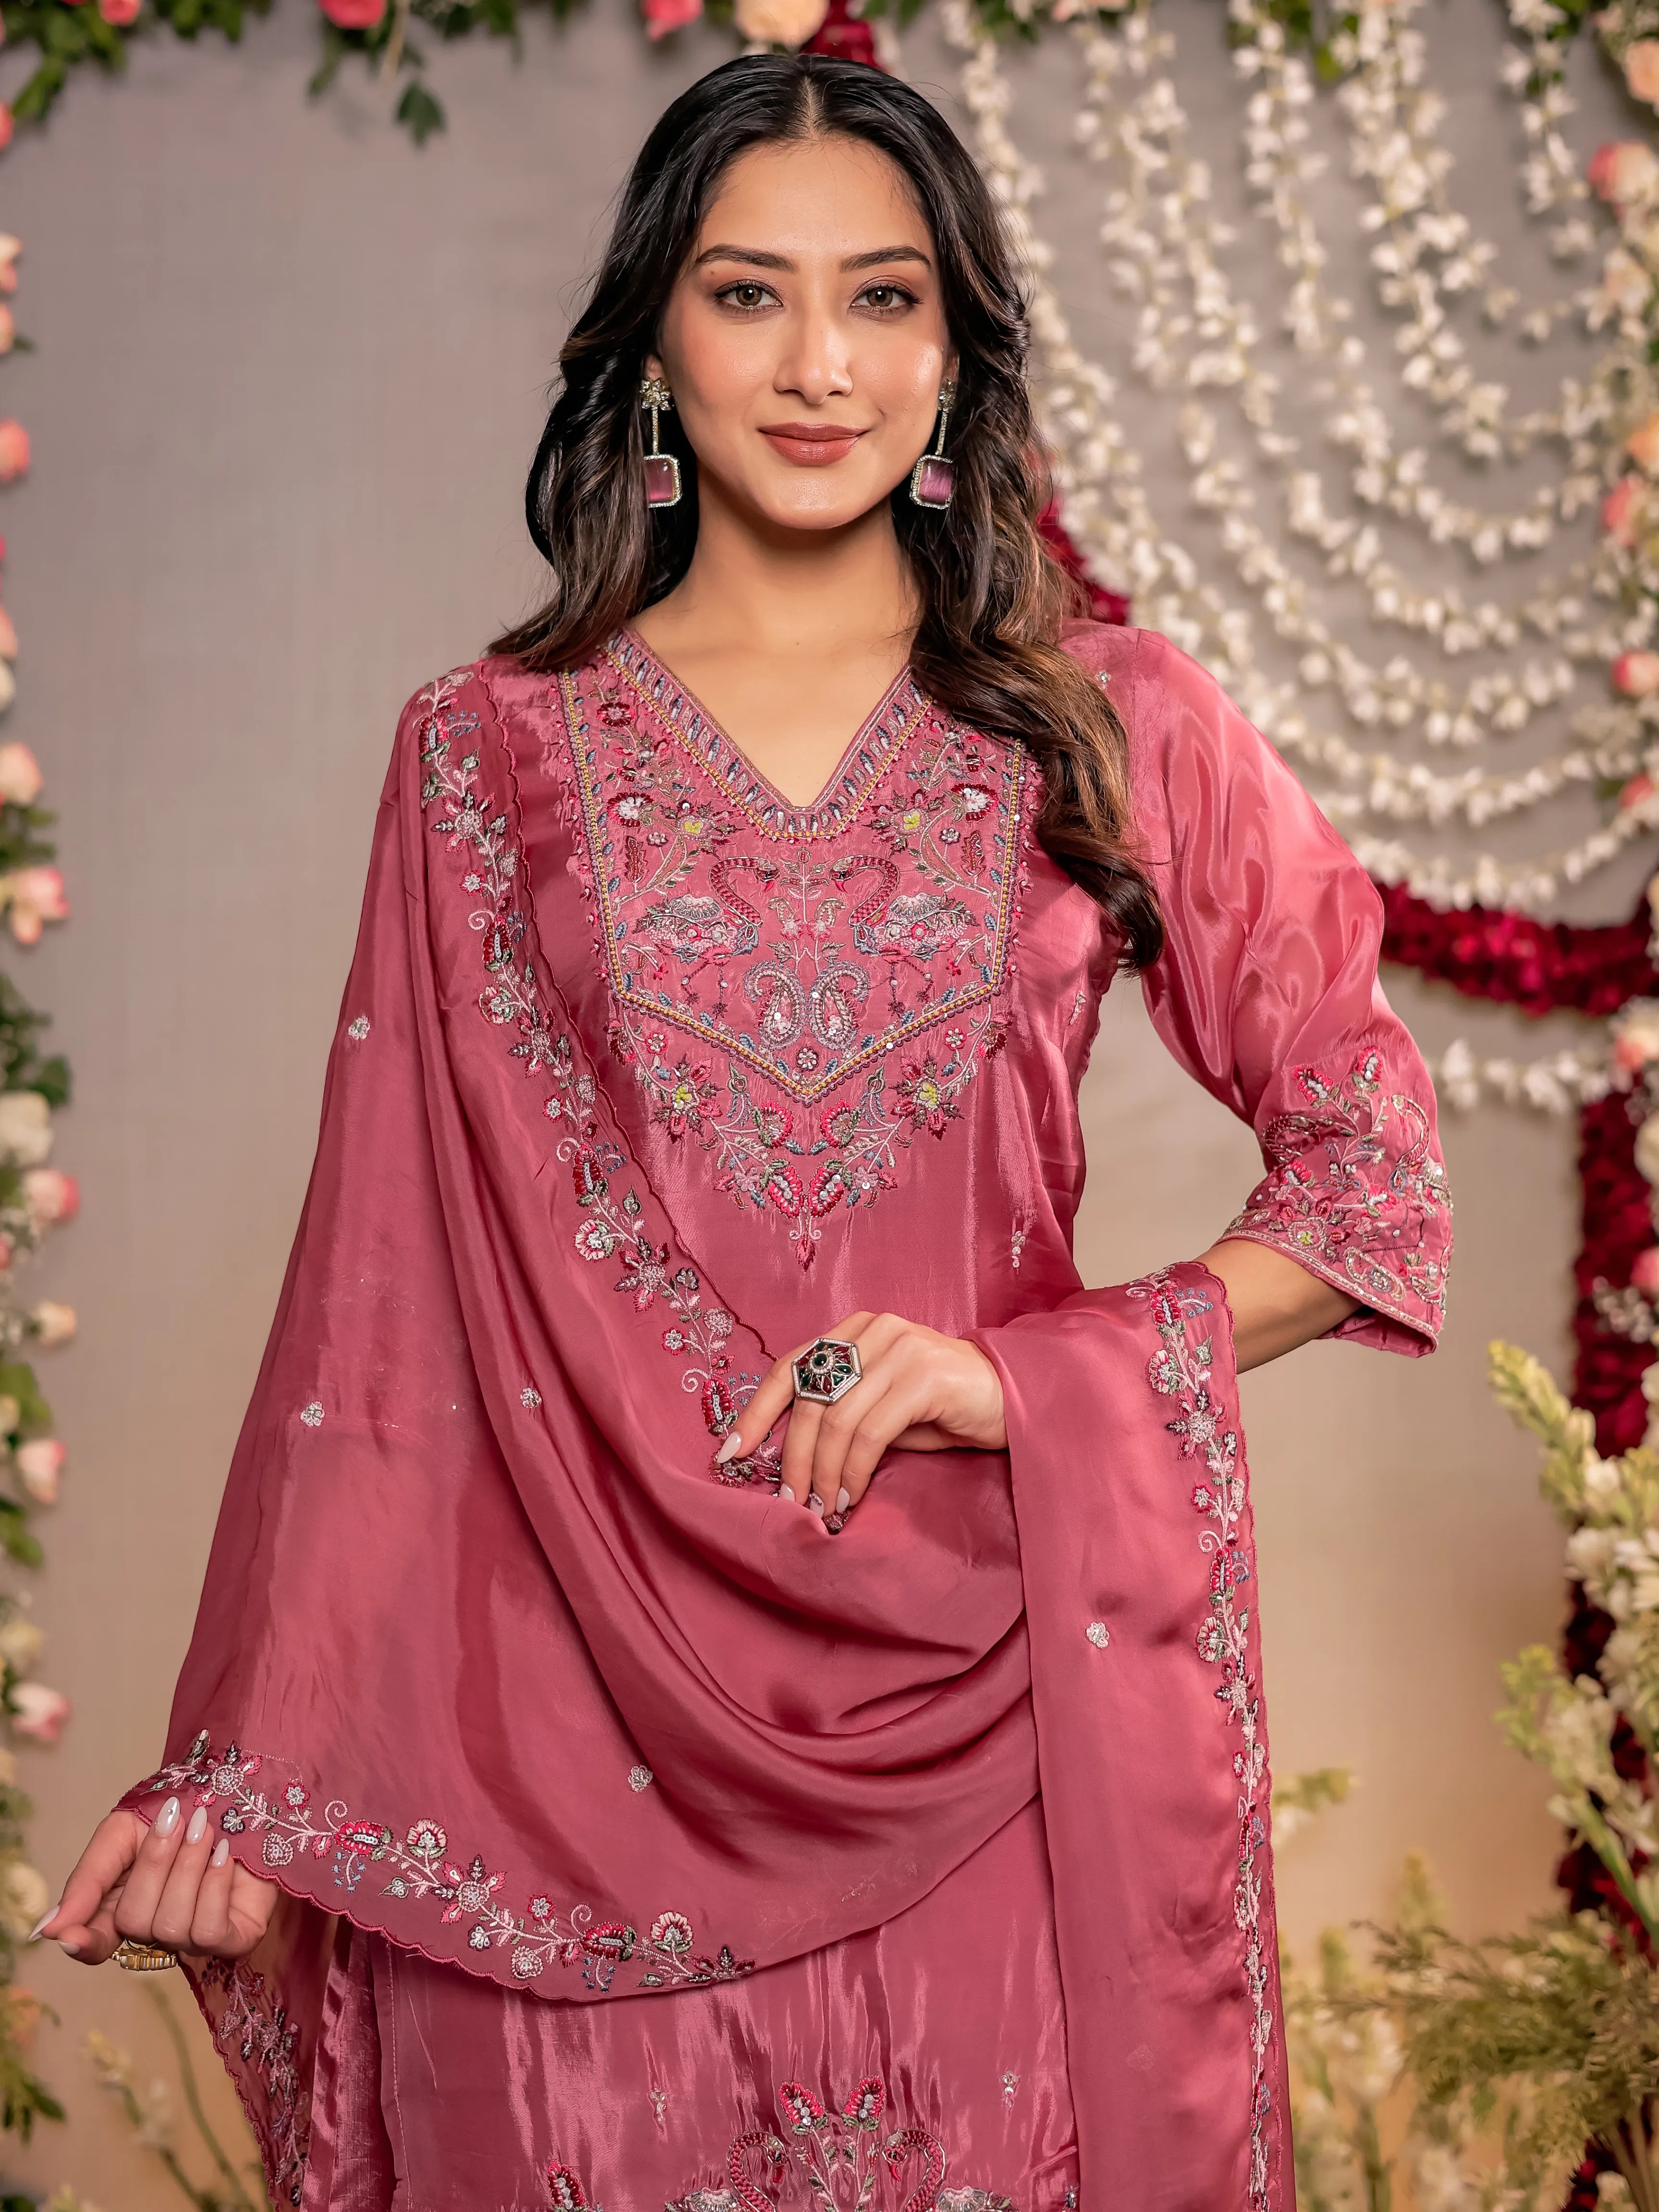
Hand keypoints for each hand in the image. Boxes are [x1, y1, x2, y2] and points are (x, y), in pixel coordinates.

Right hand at [37, 1796, 279, 1964]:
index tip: (67, 1935)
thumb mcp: (122, 1831)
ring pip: (171, 1928)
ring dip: (189, 1866)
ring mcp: (195, 1938)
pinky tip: (225, 1855)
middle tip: (178, 1821)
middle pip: (135, 1924)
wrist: (242, 1790)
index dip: (83, 1944)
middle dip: (155, 1864)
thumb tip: (52, 1930)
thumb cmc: (181, 1811)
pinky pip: (209, 1932)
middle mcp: (157, 1930)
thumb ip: (88, 1878)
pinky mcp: (235, 1938)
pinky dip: (215, 1885)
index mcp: (123, 1907)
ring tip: (206, 1830)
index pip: (95, 1945)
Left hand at [717, 1310, 1004, 1524]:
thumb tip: (791, 1460)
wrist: (1012, 1397)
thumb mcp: (881, 1406)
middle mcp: (872, 1330)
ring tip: (821, 1508)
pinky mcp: (923, 1376)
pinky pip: (871, 1431)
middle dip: (792, 1457)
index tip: (730, 1453)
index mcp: (854, 1331)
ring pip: (836, 1419)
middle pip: (809, 1398)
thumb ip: (840, 1415)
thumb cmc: (943, 1407)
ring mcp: (899, 1348)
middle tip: (788, 1501)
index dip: (755, 1412)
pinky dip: (854, 1471)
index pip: (789, 1368)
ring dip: (823, 1473)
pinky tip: (851, 1497)